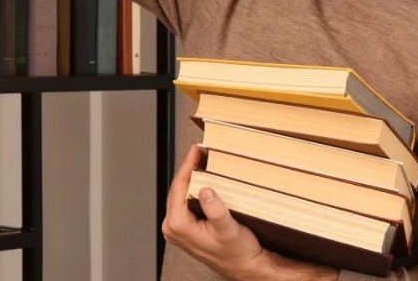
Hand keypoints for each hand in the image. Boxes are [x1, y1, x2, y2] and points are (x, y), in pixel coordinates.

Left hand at [161, 144, 264, 278]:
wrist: (244, 267)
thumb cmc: (238, 252)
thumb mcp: (228, 229)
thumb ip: (216, 210)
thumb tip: (204, 189)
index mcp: (179, 225)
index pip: (179, 187)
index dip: (188, 165)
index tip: (196, 150)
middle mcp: (173, 228)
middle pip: (177, 189)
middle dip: (188, 169)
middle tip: (199, 151)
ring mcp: (177, 230)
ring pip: (180, 195)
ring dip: (190, 178)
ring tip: (200, 161)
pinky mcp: (184, 230)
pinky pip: (184, 203)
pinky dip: (192, 190)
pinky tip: (201, 181)